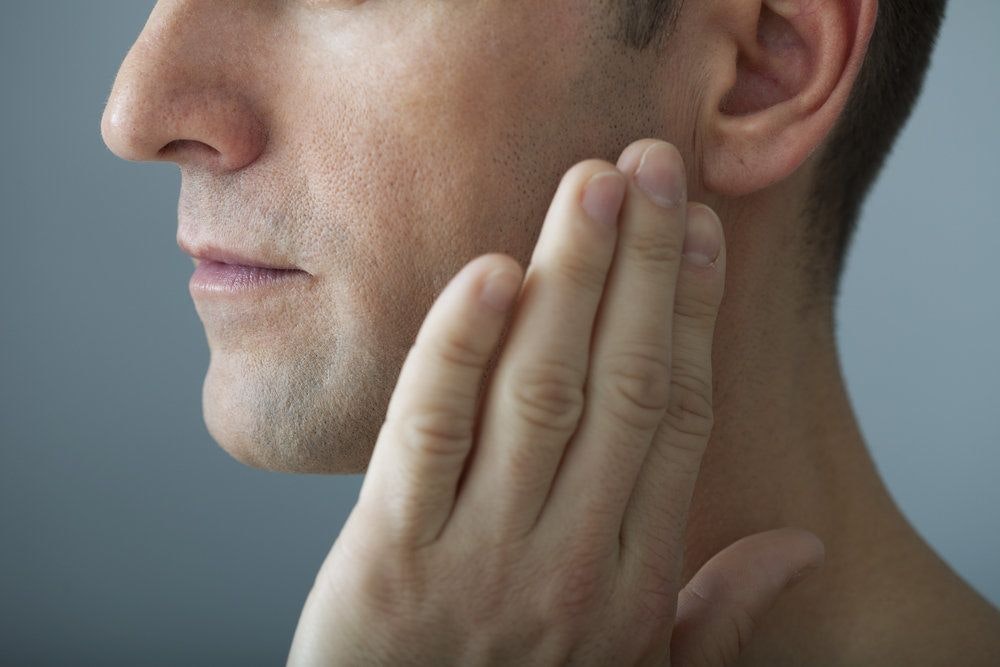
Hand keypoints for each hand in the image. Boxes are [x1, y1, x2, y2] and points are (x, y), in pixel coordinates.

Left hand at [287, 139, 824, 665]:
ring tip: (591, 186)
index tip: (696, 231)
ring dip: (571, 277)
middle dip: (642, 264)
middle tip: (652, 165)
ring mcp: (481, 555)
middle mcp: (571, 558)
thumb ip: (714, 611)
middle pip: (619, 383)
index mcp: (635, 578)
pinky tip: (491, 272)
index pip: (674, 415)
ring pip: (539, 389)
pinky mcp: (389, 555)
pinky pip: (431, 431)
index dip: (689, 313)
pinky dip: (460, 346)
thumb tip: (802, 547)